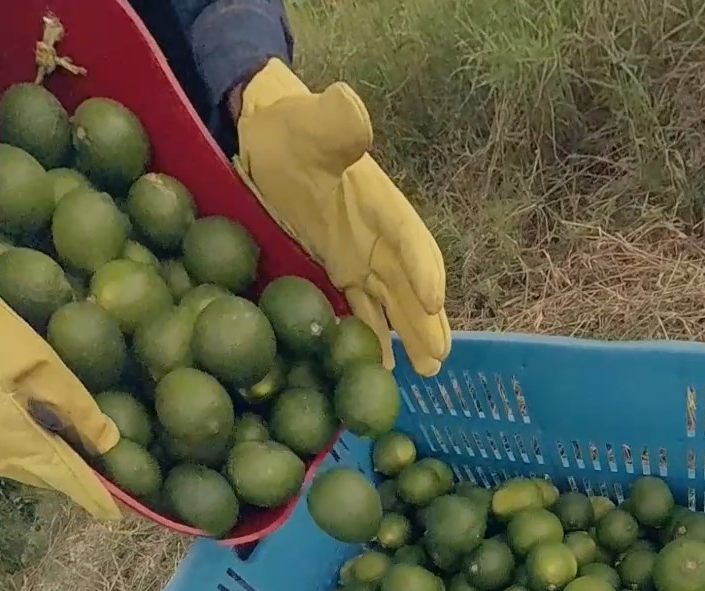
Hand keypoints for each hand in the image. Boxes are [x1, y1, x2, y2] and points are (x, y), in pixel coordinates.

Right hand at [0, 196, 121, 518]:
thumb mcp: (35, 357)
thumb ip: (73, 404)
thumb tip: (109, 443)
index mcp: (0, 434)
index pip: (57, 474)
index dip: (88, 491)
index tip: (116, 510)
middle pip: (29, 472)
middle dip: (63, 478)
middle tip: (96, 480)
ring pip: (2, 460)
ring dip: (34, 462)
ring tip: (65, 459)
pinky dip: (9, 445)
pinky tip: (22, 432)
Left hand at [232, 60, 449, 375]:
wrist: (264, 134)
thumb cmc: (289, 127)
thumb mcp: (309, 122)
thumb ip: (334, 120)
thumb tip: (350, 104)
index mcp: (379, 202)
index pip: (408, 237)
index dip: (422, 267)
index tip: (432, 298)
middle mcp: (378, 234)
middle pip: (410, 282)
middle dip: (427, 320)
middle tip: (440, 357)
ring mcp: (361, 255)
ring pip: (393, 302)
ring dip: (410, 336)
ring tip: (426, 372)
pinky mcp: (339, 269)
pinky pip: (362, 307)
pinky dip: (373, 335)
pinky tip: (381, 366)